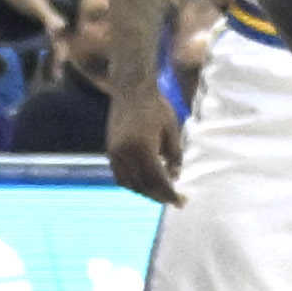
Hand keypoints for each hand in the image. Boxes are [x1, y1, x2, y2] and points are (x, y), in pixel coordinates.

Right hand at [101, 80, 181, 208]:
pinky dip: (132, 184)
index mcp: (142, 147)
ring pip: (129, 184)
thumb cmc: (156, 106)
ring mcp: (115, 152)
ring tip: (160, 195)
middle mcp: (125, 153)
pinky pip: (120, 176)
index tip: (181, 202)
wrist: (131, 89)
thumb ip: (174, 154)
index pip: (157, 180)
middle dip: (159, 196)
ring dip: (145, 192)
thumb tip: (175, 177)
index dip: (170, 194)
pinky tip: (145, 184)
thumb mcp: (172, 129)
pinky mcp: (110, 150)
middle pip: (143, 185)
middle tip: (174, 201)